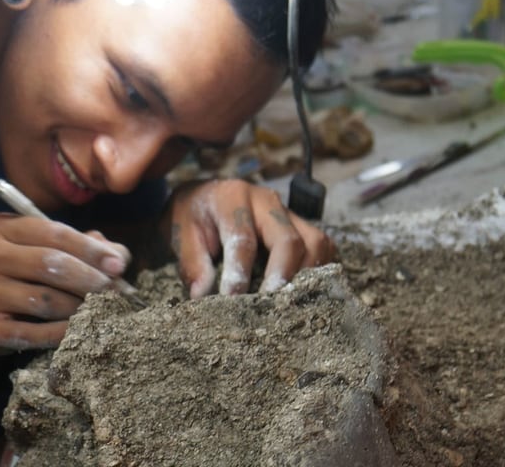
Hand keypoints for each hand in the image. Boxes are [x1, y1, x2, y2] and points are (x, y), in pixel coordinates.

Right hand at [0, 214, 130, 353]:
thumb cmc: (18, 274)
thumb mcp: (43, 249)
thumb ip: (83, 247)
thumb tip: (118, 257)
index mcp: (2, 226)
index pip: (56, 233)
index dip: (92, 250)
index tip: (119, 265)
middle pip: (52, 265)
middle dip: (91, 280)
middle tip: (115, 293)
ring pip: (45, 300)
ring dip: (80, 308)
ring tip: (100, 312)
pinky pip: (32, 332)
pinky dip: (62, 333)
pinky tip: (80, 331)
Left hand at [164, 179, 335, 297]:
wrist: (206, 197)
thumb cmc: (194, 217)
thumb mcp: (181, 233)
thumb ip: (192, 262)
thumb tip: (202, 295)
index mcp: (233, 198)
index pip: (243, 239)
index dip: (239, 273)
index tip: (233, 301)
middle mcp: (267, 201)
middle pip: (288, 240)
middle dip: (281, 277)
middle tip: (269, 307)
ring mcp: (289, 212)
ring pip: (315, 243)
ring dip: (306, 276)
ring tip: (289, 303)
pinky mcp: (302, 225)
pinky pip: (323, 247)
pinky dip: (318, 271)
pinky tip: (303, 293)